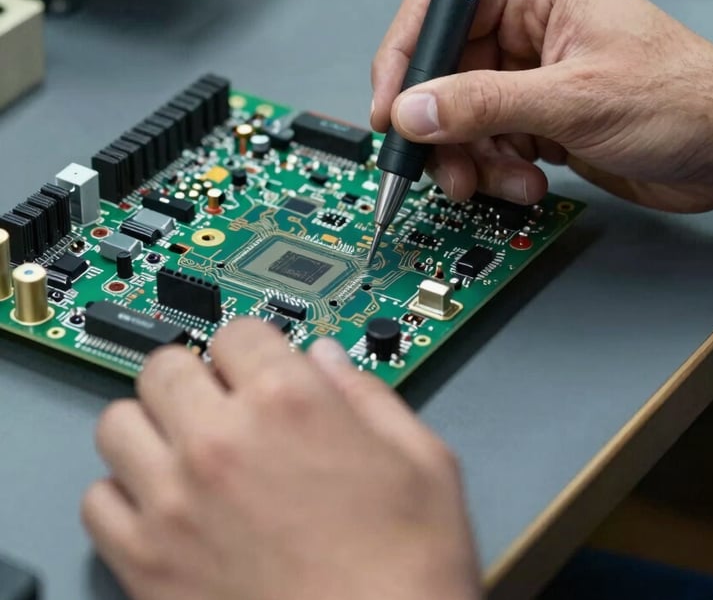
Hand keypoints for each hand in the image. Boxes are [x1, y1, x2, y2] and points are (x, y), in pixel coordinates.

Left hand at [82, 320, 480, 599]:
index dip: (255, 349)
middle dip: (197, 376)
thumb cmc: (408, 571)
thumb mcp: (423, 460)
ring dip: (151, 426)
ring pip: (117, 423)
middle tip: (221, 403)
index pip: (238, 332)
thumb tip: (326, 359)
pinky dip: (124, 496)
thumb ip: (368, 392)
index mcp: (290, 402)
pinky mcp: (146, 564)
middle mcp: (221, 441)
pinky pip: (97, 502)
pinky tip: (165, 507)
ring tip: (185, 449)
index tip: (259, 368)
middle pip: (166, 366)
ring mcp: (174, 503)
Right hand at [372, 0, 712, 213]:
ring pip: (463, 117)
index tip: (390, 109)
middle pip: (445, 73)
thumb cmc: (686, 98)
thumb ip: (485, 104)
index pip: (441, 7)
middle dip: (444, 127)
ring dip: (475, 158)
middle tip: (448, 166)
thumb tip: (416, 108)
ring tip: (507, 180)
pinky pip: (490, 144)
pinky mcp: (540, 118)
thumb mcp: (576, 99)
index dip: (406, 58)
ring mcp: (533, 77)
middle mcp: (530, 30)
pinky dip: (499, 171)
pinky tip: (531, 180)